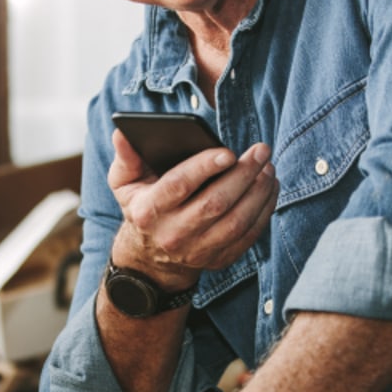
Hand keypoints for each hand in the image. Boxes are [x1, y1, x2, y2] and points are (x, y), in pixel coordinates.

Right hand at [108, 129, 278, 281]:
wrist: (151, 257)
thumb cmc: (141, 207)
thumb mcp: (124, 183)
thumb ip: (126, 157)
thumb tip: (122, 132)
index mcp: (148, 211)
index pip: (178, 186)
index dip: (204, 167)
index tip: (228, 151)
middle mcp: (172, 234)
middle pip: (215, 204)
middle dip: (242, 175)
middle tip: (260, 151)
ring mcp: (197, 251)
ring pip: (236, 221)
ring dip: (258, 192)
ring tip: (268, 167)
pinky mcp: (218, 259)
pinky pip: (248, 236)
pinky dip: (264, 210)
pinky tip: (270, 187)